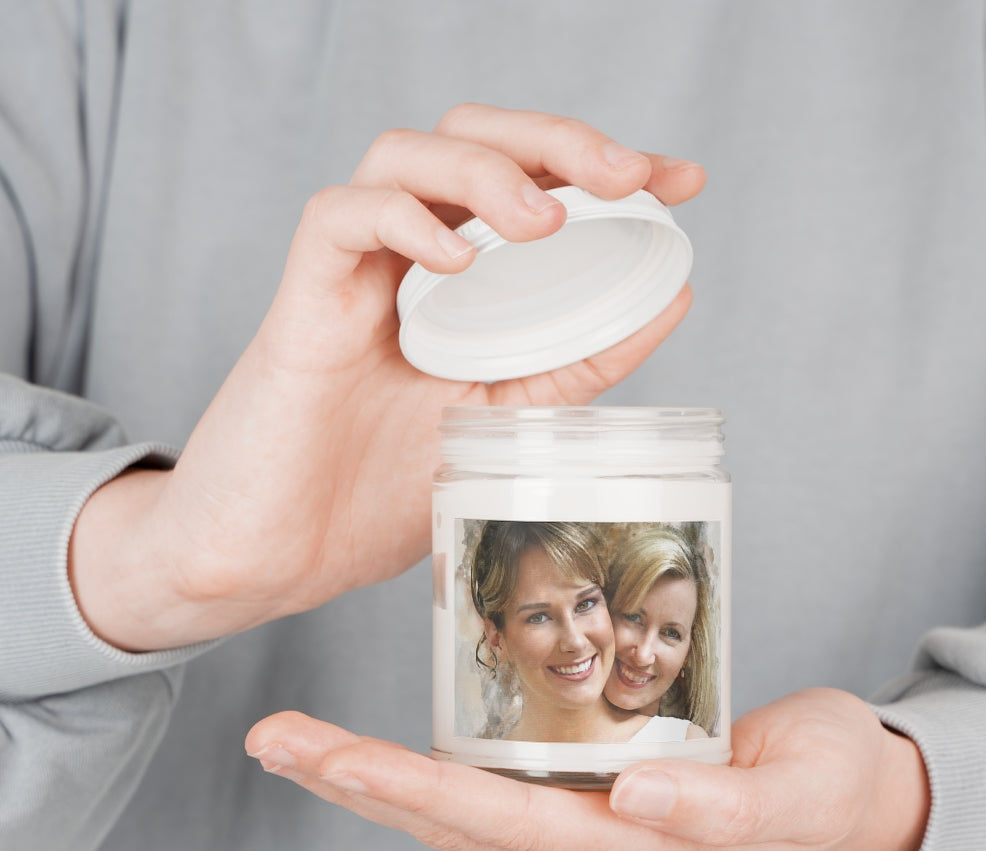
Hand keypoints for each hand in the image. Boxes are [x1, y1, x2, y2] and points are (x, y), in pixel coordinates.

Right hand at [69, 104, 704, 650]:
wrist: (282, 556)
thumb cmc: (375, 493)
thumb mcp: (505, 422)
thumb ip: (574, 363)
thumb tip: (669, 303)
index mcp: (459, 287)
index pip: (531, 184)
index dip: (604, 164)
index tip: (681, 180)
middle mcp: (407, 264)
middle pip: (473, 138)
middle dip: (557, 140)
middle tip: (626, 174)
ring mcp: (353, 278)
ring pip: (406, 156)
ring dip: (485, 170)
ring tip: (543, 222)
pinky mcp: (302, 303)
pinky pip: (340, 220)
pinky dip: (402, 220)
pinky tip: (454, 259)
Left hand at [244, 688, 929, 850]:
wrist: (846, 806)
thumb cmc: (824, 790)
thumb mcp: (796, 794)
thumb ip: (724, 808)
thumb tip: (639, 799)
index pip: (495, 822)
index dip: (412, 790)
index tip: (335, 758)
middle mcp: (586, 848)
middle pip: (450, 820)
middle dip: (355, 782)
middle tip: (273, 740)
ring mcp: (581, 827)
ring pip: (455, 811)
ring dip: (370, 780)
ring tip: (293, 744)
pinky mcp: (587, 795)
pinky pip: (487, 789)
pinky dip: (421, 770)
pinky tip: (373, 752)